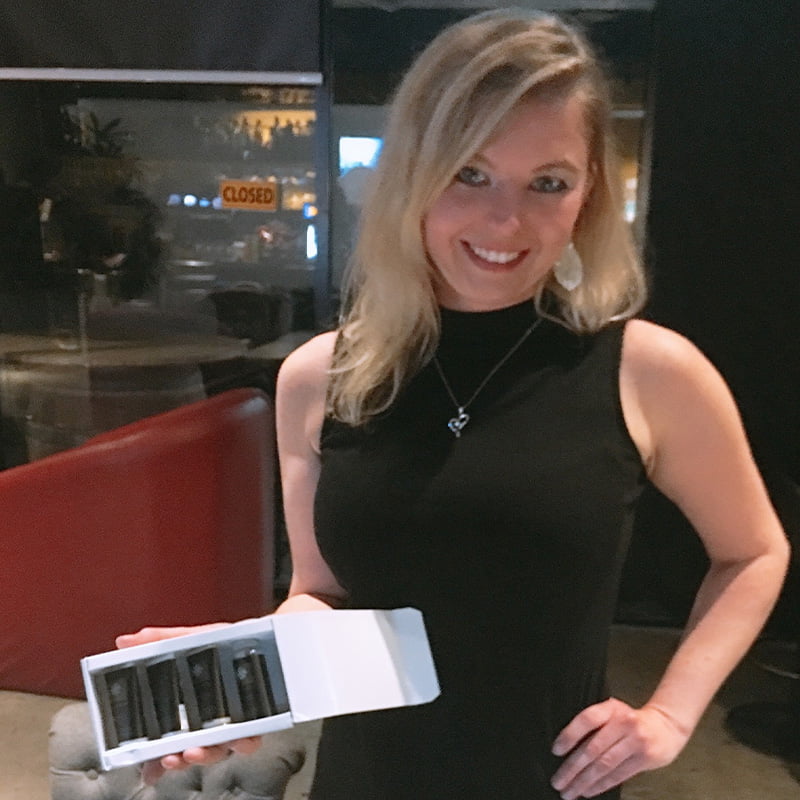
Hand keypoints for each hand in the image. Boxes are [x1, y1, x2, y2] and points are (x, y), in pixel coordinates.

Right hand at [115, 623, 260, 784]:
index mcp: (190, 707)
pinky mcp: (259, 718)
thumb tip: (125, 641)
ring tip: (196, 750)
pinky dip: (244, 742)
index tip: (146, 768)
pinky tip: (240, 738)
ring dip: (207, 755)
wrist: (267, 632)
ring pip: (219, 750)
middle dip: (178, 760)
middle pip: (191, 750)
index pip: (167, 740)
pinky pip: (252, 737)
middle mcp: (212, 720)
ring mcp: (235, 721)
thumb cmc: (227, 640)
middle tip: (170, 758)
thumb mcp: (192, 637)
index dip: (155, 758)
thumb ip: (161, 640)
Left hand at [550, 698, 689, 798]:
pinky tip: (588, 791)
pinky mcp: (644, 759)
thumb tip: (566, 746)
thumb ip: (595, 724)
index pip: (586, 720)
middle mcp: (623, 723)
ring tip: (569, 791)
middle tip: (558, 781)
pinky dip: (600, 785)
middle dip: (572, 768)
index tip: (556, 751)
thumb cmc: (630, 720)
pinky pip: (618, 775)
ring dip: (584, 781)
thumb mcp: (612, 712)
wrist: (665, 726)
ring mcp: (635, 741)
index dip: (569, 735)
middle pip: (593, 748)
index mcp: (611, 708)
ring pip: (604, 765)